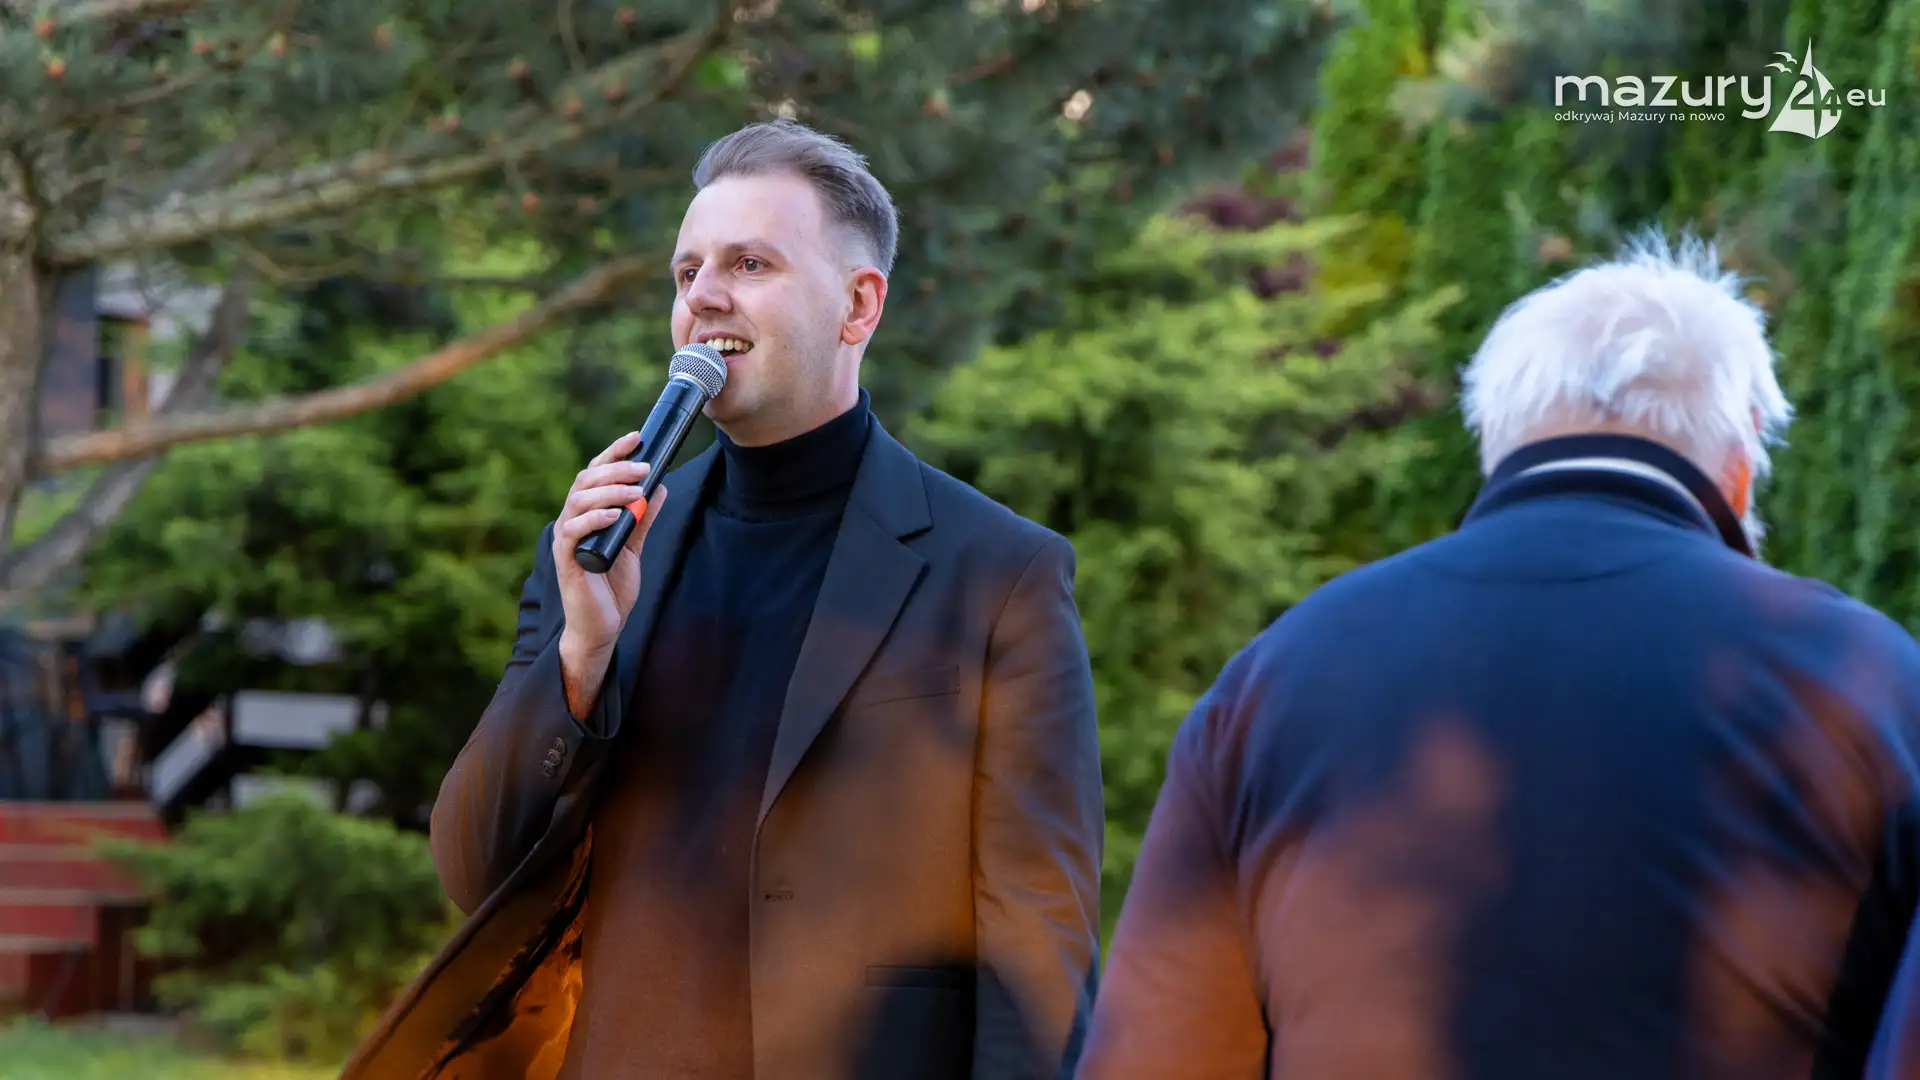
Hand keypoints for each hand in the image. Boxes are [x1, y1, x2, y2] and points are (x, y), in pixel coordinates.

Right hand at [551, 431, 668, 675]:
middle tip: (643, 466)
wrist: (601, 627)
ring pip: (579, 501)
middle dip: (615, 468)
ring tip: (636, 491)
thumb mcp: (634, 547)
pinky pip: (573, 532)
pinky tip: (615, 515)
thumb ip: (644, 518)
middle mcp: (572, 521)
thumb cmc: (611, 587)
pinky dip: (594, 519)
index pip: (595, 474)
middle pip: (585, 481)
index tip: (636, 438)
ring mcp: (566, 540)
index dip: (613, 453)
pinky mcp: (566, 560)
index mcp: (586, 514)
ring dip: (609, 491)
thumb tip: (661, 487)